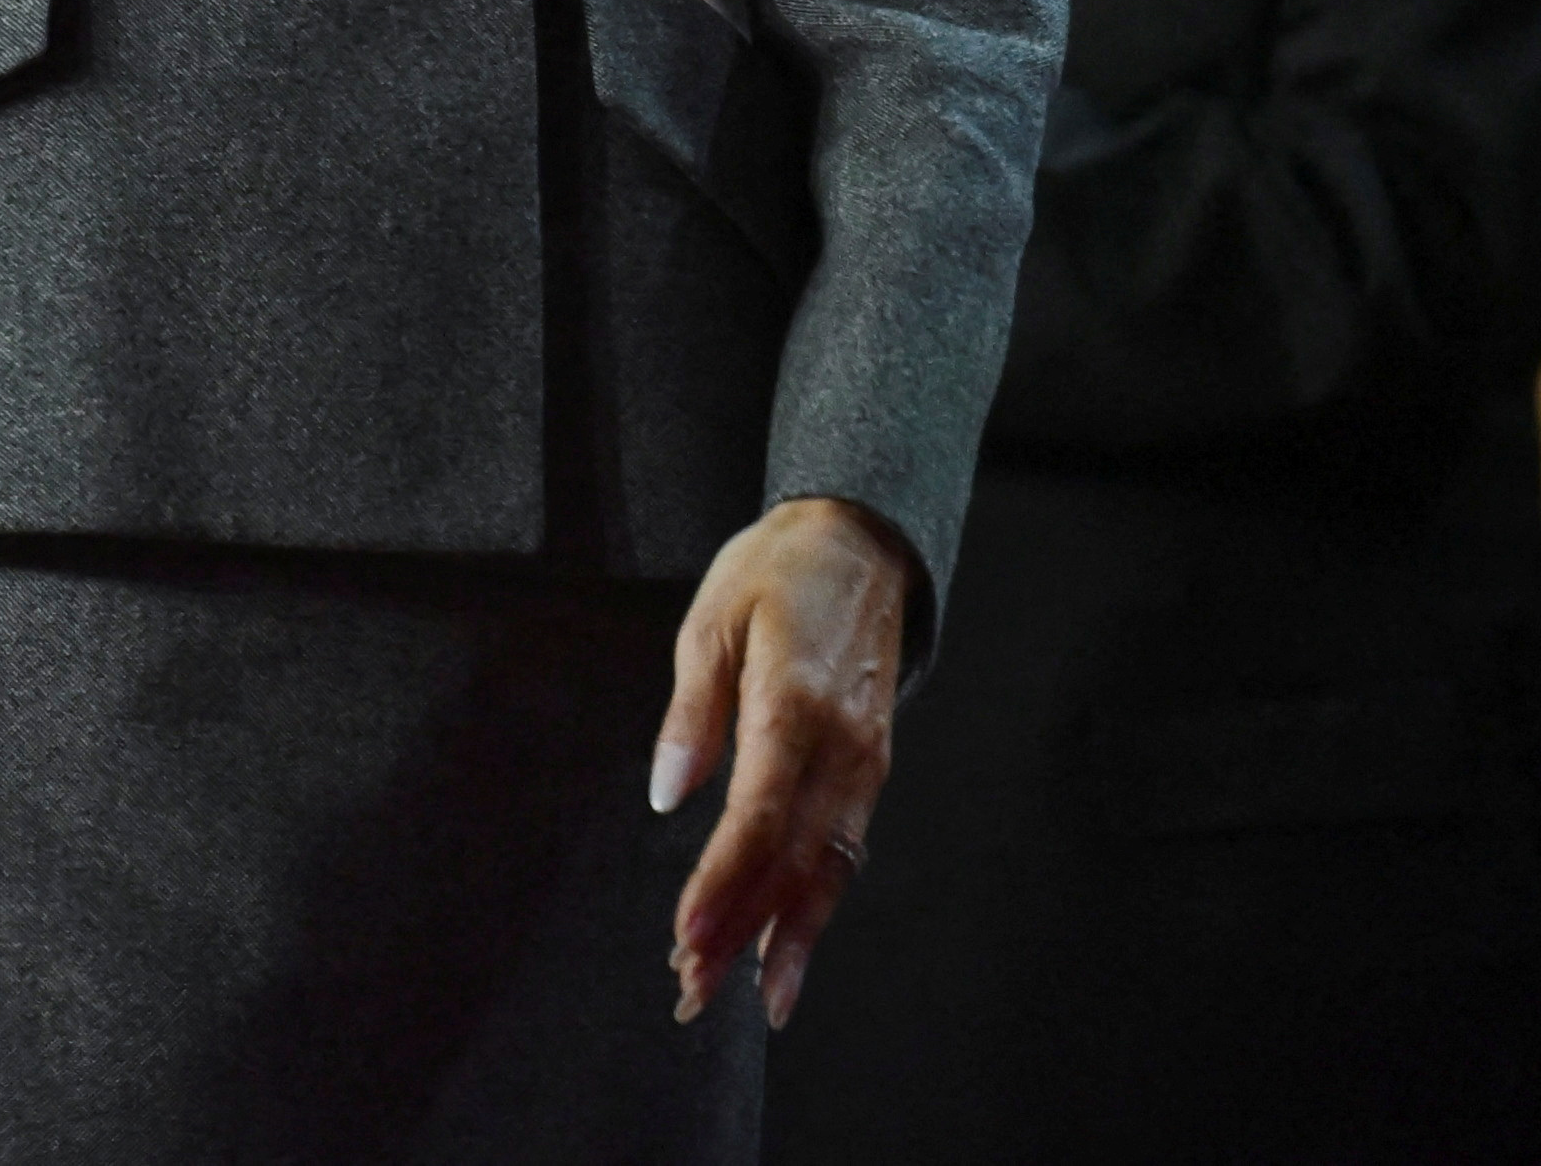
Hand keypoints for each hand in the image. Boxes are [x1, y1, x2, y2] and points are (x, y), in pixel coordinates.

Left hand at [654, 492, 914, 1030]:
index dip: (723, 885)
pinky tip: (789, 940)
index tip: (686, 936)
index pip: (758, 819)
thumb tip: (667, 795)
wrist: (863, 545)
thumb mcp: (712, 623)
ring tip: (747, 996)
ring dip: (786, 936)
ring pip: (829, 870)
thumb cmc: (775, 575)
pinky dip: (815, 902)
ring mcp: (867, 764)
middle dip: (745, 934)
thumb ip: (691, 714)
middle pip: (793, 862)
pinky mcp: (873, 768)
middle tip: (696, 993)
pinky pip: (843, 849)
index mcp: (796, 708)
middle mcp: (843, 750)